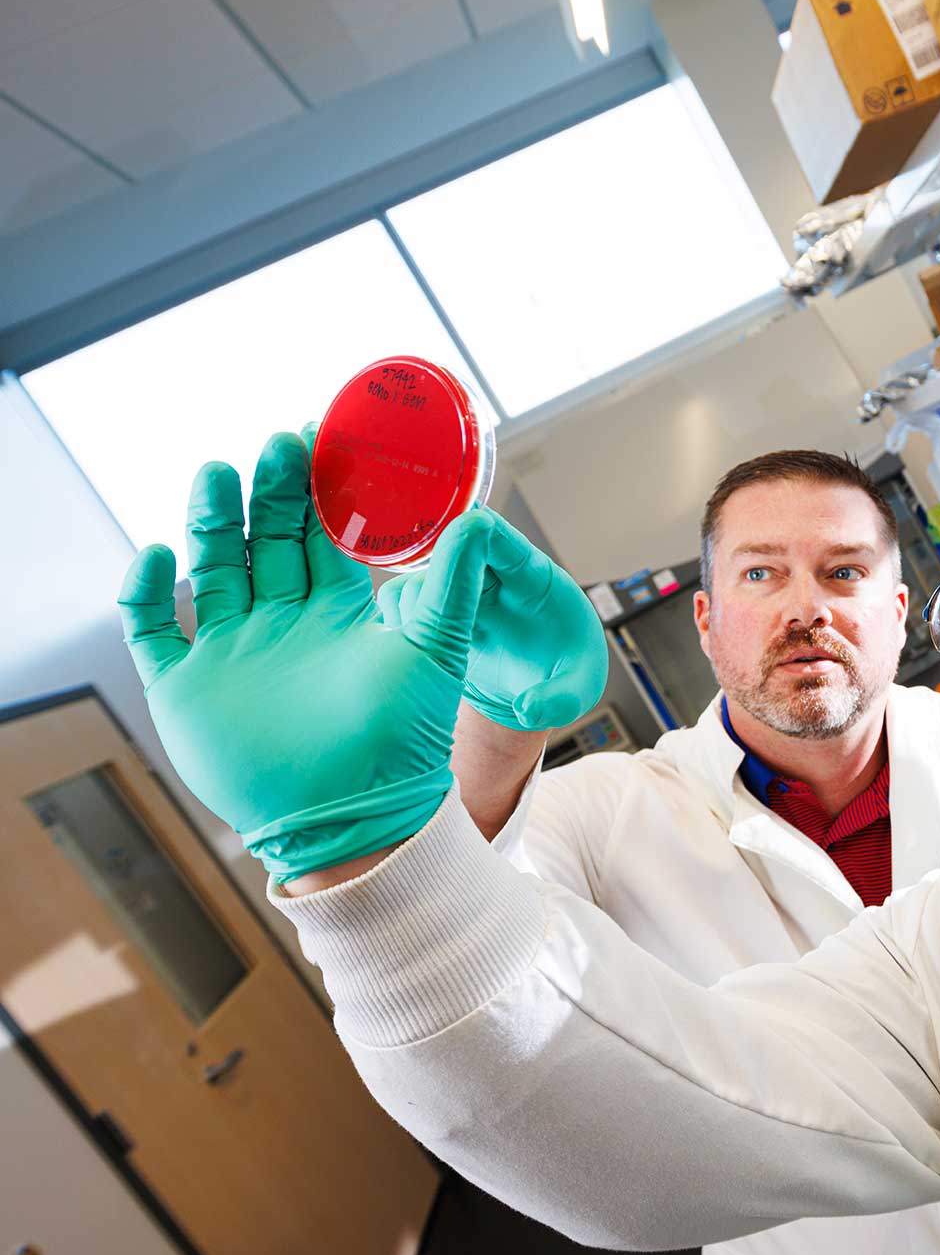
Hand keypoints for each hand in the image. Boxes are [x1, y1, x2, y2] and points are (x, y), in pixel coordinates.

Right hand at [118, 432, 490, 882]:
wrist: (357, 816)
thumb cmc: (403, 739)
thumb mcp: (436, 648)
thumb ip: (454, 583)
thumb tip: (479, 519)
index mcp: (336, 612)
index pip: (320, 535)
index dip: (316, 489)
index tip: (313, 438)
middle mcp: (281, 624)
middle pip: (265, 541)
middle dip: (266, 493)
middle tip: (272, 445)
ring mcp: (230, 652)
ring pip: (213, 569)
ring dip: (211, 522)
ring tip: (215, 473)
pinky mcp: (186, 687)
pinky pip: (152, 630)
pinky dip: (144, 593)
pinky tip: (156, 555)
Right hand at [376, 510, 607, 731]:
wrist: (535, 688)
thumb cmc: (567, 673)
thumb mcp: (580, 687)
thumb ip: (561, 699)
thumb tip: (527, 711)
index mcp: (532, 577)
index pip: (499, 536)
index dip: (475, 530)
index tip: (457, 540)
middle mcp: (490, 576)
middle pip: (449, 547)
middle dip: (436, 574)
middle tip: (432, 614)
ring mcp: (459, 593)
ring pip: (420, 574)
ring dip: (414, 601)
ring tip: (424, 641)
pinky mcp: (434, 614)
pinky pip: (402, 601)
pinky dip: (396, 617)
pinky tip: (407, 647)